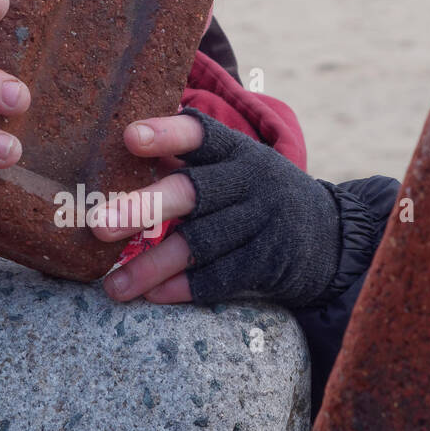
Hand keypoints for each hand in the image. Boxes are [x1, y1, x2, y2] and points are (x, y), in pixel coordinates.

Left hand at [89, 108, 342, 307]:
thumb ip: (185, 160)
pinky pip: (222, 277)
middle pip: (193, 193)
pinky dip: (185, 288)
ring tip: (113, 286)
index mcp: (235, 150)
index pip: (200, 134)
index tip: (130, 137)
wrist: (330, 237)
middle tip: (99, 227)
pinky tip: (153, 296)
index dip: (166, 134)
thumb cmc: (255, 196)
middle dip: (143, 209)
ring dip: (152, 267)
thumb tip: (116, 145)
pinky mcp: (270, 260)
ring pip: (200, 244)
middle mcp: (250, 180)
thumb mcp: (234, 166)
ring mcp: (263, 221)